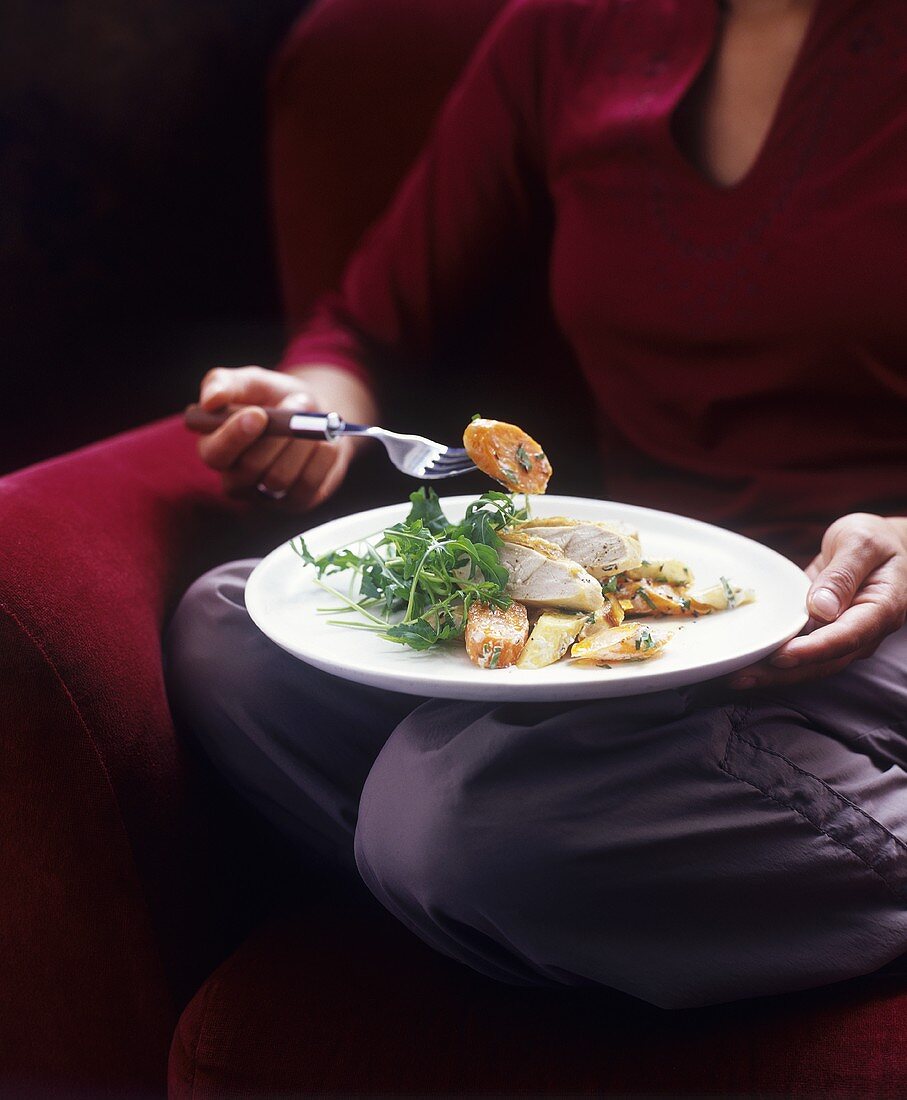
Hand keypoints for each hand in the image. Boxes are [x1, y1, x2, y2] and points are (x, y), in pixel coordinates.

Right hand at [196, 363, 376, 510]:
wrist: (314, 411)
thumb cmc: (272, 396)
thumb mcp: (248, 381)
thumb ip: (223, 383)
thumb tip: (210, 400)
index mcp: (215, 447)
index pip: (215, 454)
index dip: (235, 436)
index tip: (258, 414)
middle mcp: (235, 478)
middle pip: (249, 469)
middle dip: (278, 436)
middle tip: (299, 405)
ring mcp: (266, 495)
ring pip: (279, 478)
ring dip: (302, 444)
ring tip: (315, 420)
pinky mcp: (296, 501)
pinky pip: (308, 485)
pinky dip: (321, 458)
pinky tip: (325, 442)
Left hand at [730, 513, 906, 688]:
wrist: (882, 545)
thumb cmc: (875, 539)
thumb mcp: (860, 542)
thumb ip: (843, 574)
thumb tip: (822, 608)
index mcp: (880, 610)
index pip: (846, 638)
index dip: (812, 650)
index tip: (781, 656)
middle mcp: (862, 632)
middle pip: (822, 662)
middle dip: (781, 673)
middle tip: (738, 676)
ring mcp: (841, 636)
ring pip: (808, 663)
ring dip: (771, 672)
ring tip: (732, 676)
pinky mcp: (821, 632)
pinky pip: (798, 650)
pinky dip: (771, 657)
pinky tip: (743, 660)